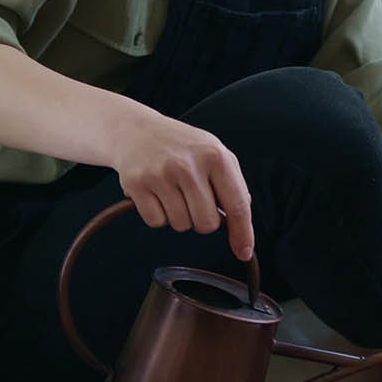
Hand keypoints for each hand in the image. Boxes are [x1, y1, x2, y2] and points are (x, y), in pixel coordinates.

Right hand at [110, 109, 253, 260]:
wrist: (136, 130)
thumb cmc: (181, 145)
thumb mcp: (214, 152)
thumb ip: (233, 184)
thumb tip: (241, 222)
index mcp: (215, 156)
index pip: (237, 205)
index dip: (242, 233)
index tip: (244, 252)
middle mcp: (189, 165)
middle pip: (207, 224)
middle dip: (203, 220)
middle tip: (194, 199)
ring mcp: (161, 175)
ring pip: (181, 225)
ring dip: (179, 216)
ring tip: (173, 192)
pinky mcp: (137, 184)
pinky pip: (156, 222)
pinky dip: (158, 215)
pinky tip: (156, 193)